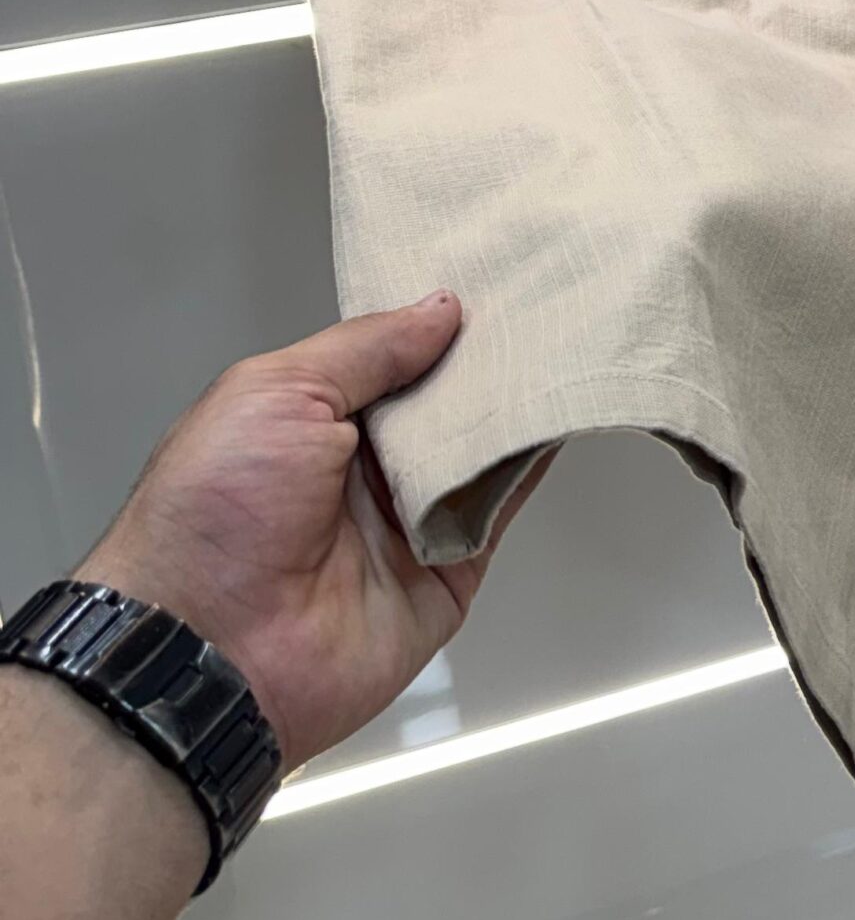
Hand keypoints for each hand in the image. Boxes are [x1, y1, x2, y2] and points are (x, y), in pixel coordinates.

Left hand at [77, 294, 545, 768]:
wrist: (215, 650)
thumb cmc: (220, 508)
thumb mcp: (275, 396)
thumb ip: (365, 350)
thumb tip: (445, 308)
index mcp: (314, 418)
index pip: (392, 356)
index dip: (438, 317)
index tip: (499, 269)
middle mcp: (366, 464)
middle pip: (446, 396)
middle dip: (490, 352)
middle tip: (552, 293)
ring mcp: (414, 514)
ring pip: (483, 444)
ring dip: (522, 398)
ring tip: (575, 334)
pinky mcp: (456, 564)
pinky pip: (502, 503)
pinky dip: (534, 460)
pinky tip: (569, 404)